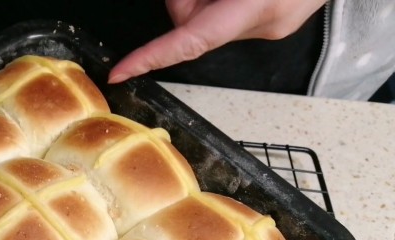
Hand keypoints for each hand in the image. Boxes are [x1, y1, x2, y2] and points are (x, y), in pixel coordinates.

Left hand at [107, 0, 326, 83]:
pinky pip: (230, 13)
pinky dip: (224, 1)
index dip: (150, 57)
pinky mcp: (279, 20)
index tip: (120, 72)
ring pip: (210, 17)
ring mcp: (275, 25)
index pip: (189, 41)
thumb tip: (178, 5)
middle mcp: (265, 24)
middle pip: (192, 22)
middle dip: (185, 0)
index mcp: (255, 8)